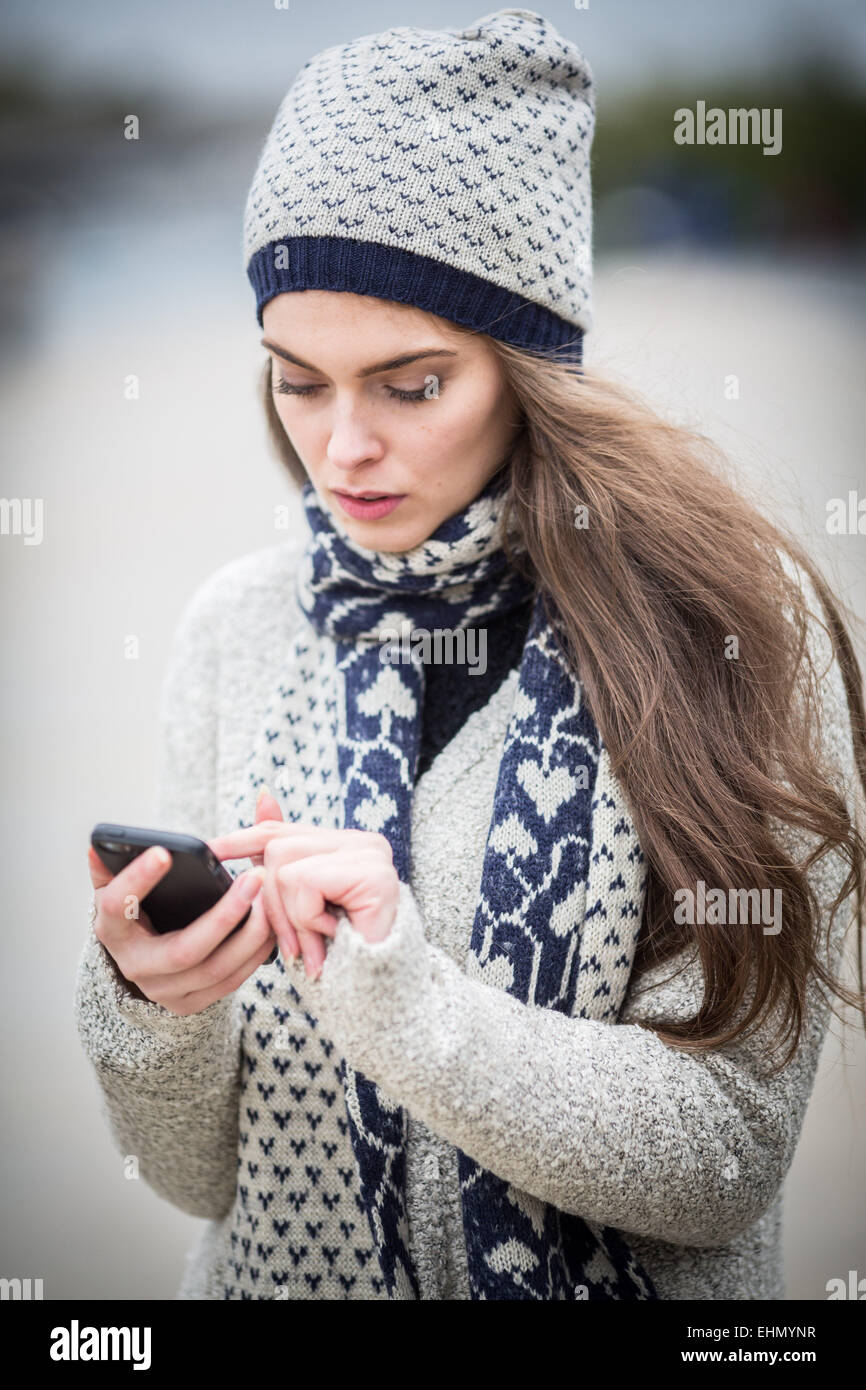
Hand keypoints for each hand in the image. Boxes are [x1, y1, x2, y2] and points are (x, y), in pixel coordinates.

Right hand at [86, 843, 273, 1015]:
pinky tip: (272, 924)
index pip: (118, 906)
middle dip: (224, 915)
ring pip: (214, 969)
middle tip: (255, 877)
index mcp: (111, 929)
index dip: (137, 880)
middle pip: (183, 950)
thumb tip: (99, 843)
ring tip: (270, 898)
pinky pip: (230, 981)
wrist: (145, 959)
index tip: (164, 852)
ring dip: (250, 934)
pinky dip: (255, 953)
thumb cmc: (138, 908)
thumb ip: (117, 861)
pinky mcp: (190, 1004)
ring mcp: (163, 991)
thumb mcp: (122, 885)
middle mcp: (134, 965)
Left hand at [207, 810, 399, 979]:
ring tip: (316, 944)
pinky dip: (309, 917)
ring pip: (286, 867)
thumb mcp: (299, 906)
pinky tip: (332, 934)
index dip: (242, 839)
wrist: (378, 989)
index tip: (210, 849)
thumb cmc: (340, 952)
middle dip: (273, 905)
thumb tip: (263, 795)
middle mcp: (361, 841)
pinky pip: (306, 882)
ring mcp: (370, 854)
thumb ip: (281, 861)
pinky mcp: (372, 872)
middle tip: (293, 946)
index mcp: (344, 844)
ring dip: (293, 917)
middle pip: (277, 850)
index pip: (281, 830)